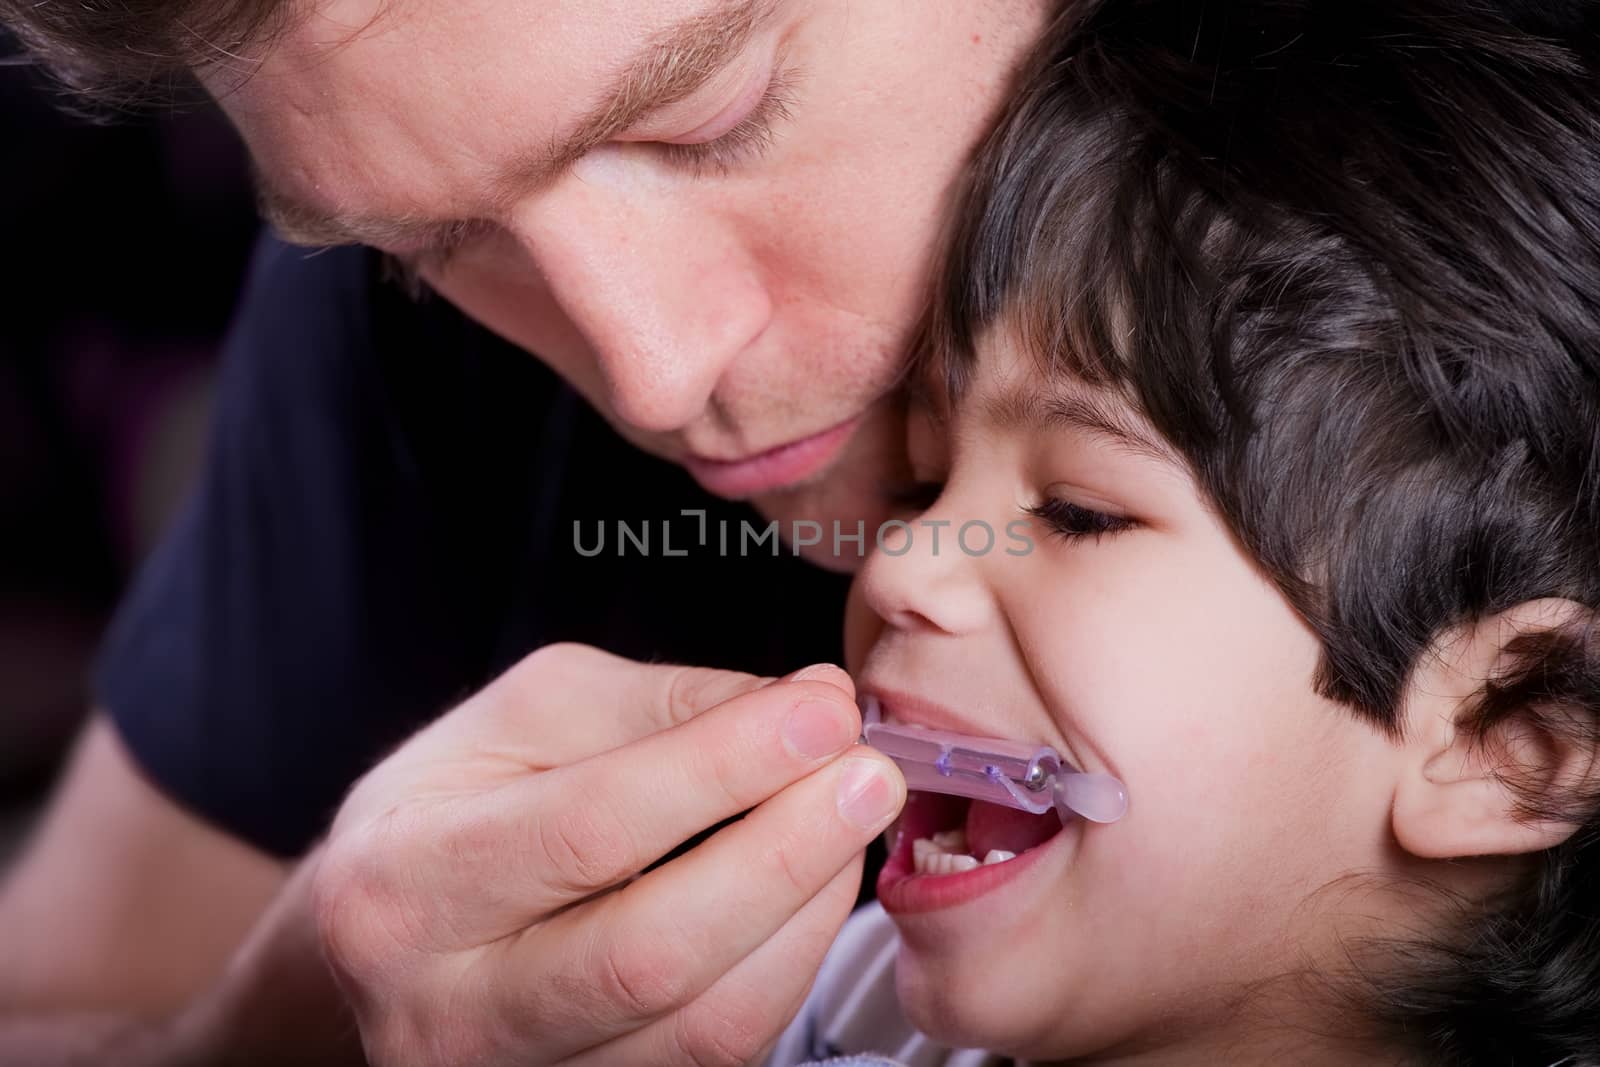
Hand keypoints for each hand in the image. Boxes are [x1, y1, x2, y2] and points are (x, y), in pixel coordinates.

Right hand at [313, 643, 904, 1065]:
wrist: (392, 928)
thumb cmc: (459, 804)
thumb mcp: (526, 717)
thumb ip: (664, 704)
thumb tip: (807, 704)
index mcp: (404, 883)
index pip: (590, 828)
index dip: (724, 768)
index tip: (823, 713)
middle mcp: (445, 1008)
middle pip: (649, 952)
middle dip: (785, 854)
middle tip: (870, 775)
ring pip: (702, 1025)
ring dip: (807, 915)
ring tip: (854, 821)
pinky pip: (718, 1055)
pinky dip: (788, 967)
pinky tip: (815, 890)